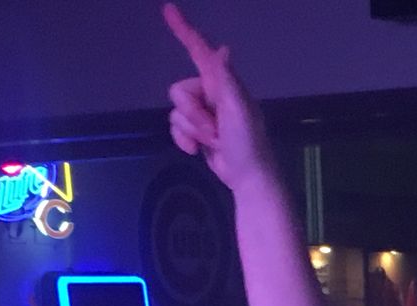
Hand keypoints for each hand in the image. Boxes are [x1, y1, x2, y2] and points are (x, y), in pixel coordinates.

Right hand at [162, 3, 273, 191]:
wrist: (248, 177)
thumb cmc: (248, 142)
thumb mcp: (239, 110)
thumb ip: (226, 81)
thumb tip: (222, 49)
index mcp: (223, 83)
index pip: (199, 51)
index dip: (184, 31)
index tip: (168, 9)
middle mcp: (212, 92)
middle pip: (179, 91)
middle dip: (193, 114)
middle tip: (215, 131)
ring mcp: (203, 112)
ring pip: (176, 111)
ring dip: (192, 130)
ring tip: (214, 141)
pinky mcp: (197, 130)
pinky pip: (175, 126)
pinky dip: (182, 139)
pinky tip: (196, 150)